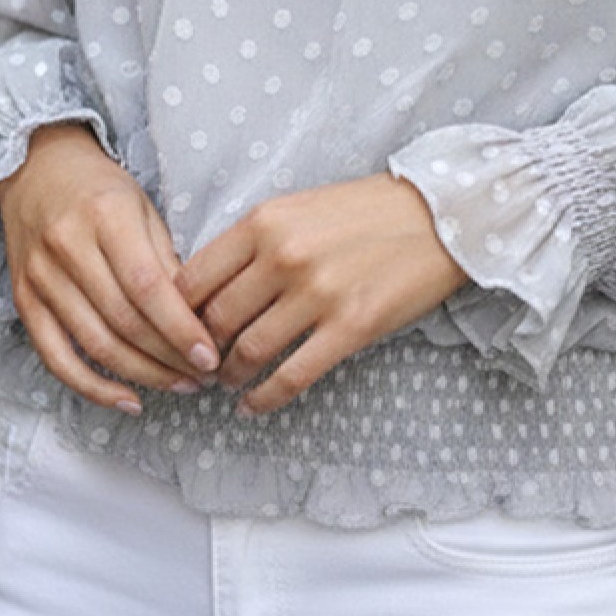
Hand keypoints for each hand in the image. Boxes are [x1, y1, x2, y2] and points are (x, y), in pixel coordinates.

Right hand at [0, 122, 221, 412]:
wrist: (35, 169)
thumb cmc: (100, 190)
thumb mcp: (144, 207)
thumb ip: (168, 259)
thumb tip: (200, 317)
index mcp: (106, 217)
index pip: (148, 286)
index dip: (181, 328)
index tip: (211, 355)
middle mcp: (68, 247)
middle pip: (124, 321)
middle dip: (169, 357)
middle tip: (203, 376)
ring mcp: (40, 277)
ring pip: (95, 343)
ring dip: (142, 375)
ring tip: (178, 386)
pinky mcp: (23, 300)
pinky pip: (56, 357)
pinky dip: (92, 386)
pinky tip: (128, 399)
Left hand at [172, 172, 468, 415]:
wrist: (440, 215)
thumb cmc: (366, 212)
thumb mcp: (297, 209)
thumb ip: (253, 243)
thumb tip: (209, 290)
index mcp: (264, 223)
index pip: (192, 279)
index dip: (175, 314)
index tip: (179, 331)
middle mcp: (283, 256)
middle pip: (215, 320)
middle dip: (200, 351)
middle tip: (200, 364)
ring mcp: (317, 293)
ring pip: (248, 352)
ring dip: (230, 376)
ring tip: (228, 383)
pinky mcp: (351, 326)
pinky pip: (292, 376)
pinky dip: (264, 399)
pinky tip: (253, 406)